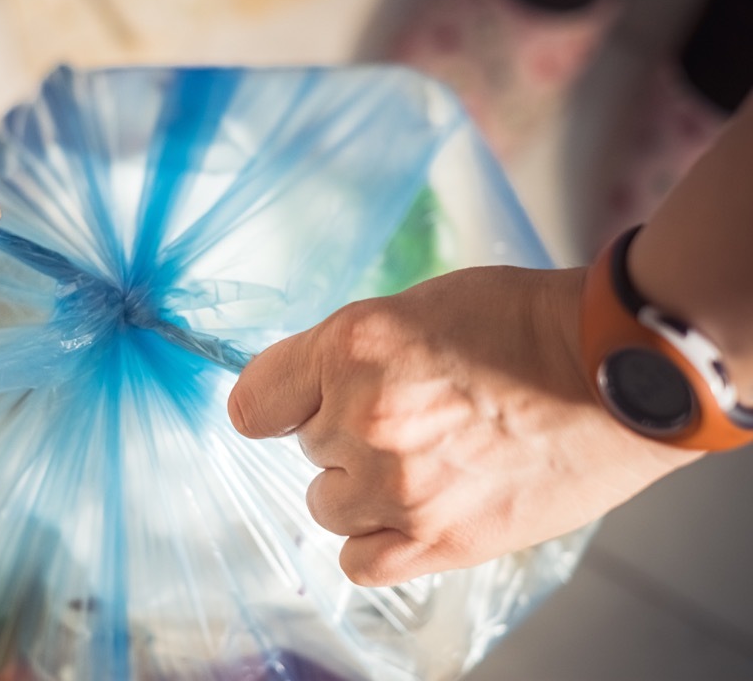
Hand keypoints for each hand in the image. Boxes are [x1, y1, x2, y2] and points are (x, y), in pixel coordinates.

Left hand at [228, 266, 700, 585]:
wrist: (615, 369)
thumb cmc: (526, 323)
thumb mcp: (416, 307)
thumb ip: (350, 354)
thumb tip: (305, 393)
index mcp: (352, 347)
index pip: (253, 401)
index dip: (277, 403)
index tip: (293, 407)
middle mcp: (363, 416)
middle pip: (307, 448)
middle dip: (343, 433)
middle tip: (407, 417)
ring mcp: (399, 484)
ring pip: (328, 504)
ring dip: (360, 488)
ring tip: (420, 463)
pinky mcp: (437, 539)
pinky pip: (359, 561)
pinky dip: (376, 541)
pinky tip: (409, 514)